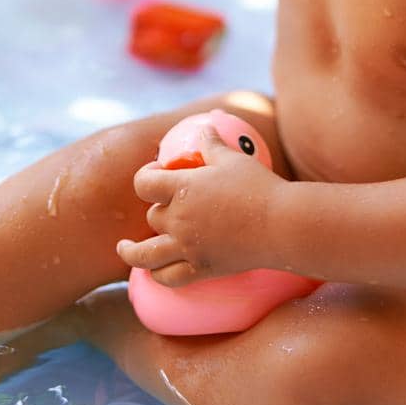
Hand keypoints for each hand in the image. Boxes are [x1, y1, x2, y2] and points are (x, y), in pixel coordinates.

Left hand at [115, 122, 283, 286]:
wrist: (281, 224)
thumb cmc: (257, 187)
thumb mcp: (231, 157)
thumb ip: (211, 142)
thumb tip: (203, 126)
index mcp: (182, 188)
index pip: (143, 183)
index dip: (145, 177)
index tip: (155, 175)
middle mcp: (179, 219)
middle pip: (151, 216)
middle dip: (156, 210)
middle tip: (167, 206)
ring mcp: (188, 247)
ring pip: (145, 255)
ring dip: (131, 252)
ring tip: (124, 248)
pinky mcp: (202, 269)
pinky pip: (168, 278)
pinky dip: (156, 276)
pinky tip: (152, 272)